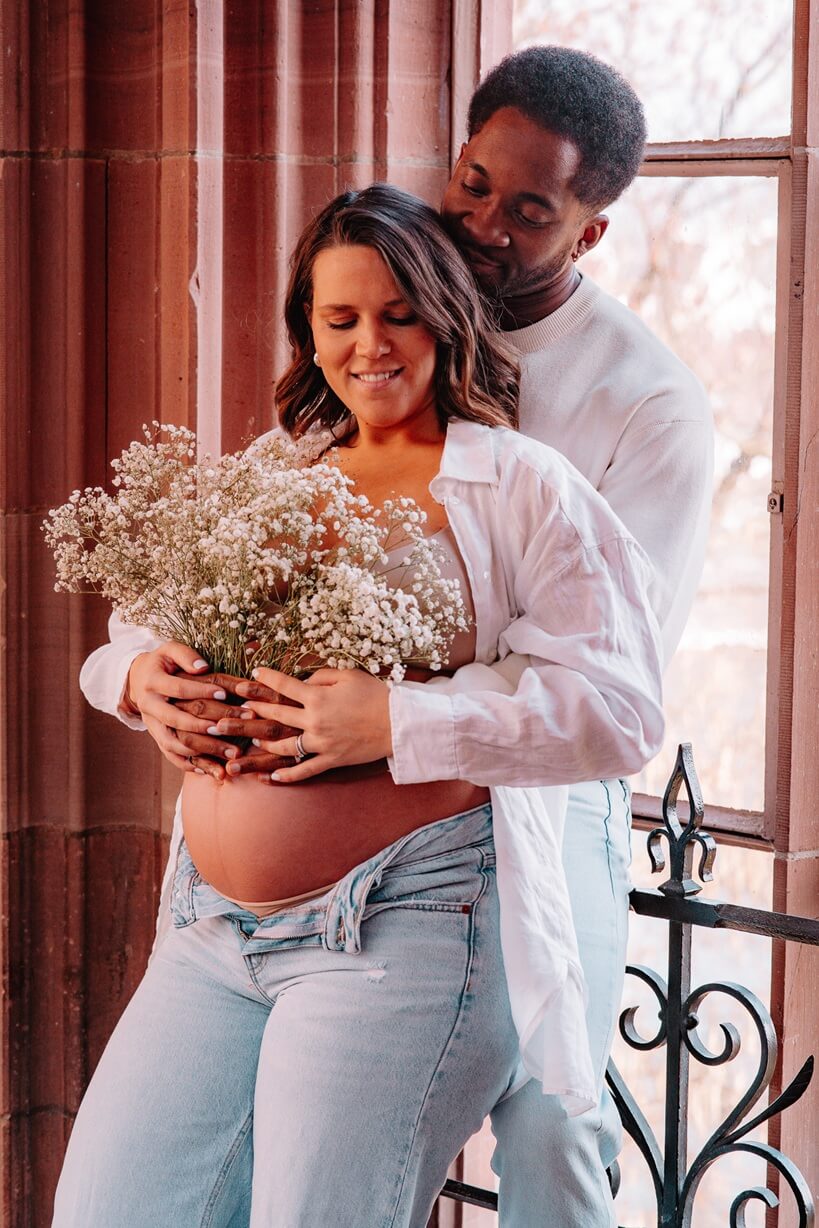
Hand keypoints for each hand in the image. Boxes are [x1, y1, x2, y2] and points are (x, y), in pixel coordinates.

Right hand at [126, 643, 254, 778]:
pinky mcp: (157, 738)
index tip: (224, 693)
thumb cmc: (163, 662)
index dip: (201, 690)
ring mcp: (152, 725)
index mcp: (153, 682)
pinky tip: (211, 770)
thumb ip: (186, 655)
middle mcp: (150, 706)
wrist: (137, 679)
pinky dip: (190, 765)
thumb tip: (203, 667)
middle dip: (203, 726)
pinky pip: (171, 756)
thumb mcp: (170, 650)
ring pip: (174, 743)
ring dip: (202, 752)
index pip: (179, 688)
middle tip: (230, 729)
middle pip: (176, 720)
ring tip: (229, 755)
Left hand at [219, 667, 392, 782]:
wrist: (399, 723)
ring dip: (265, 745)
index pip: (284, 686)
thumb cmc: (376, 695)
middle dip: (254, 711)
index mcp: (318, 697)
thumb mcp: (349, 675)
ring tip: (252, 742)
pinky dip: (288, 776)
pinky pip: (305, 770)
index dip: (267, 679)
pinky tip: (273, 777)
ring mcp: (321, 744)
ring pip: (285, 747)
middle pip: (277, 716)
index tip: (254, 674)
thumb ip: (322, 675)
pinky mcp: (331, 760)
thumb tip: (304, 681)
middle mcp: (314, 721)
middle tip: (238, 709)